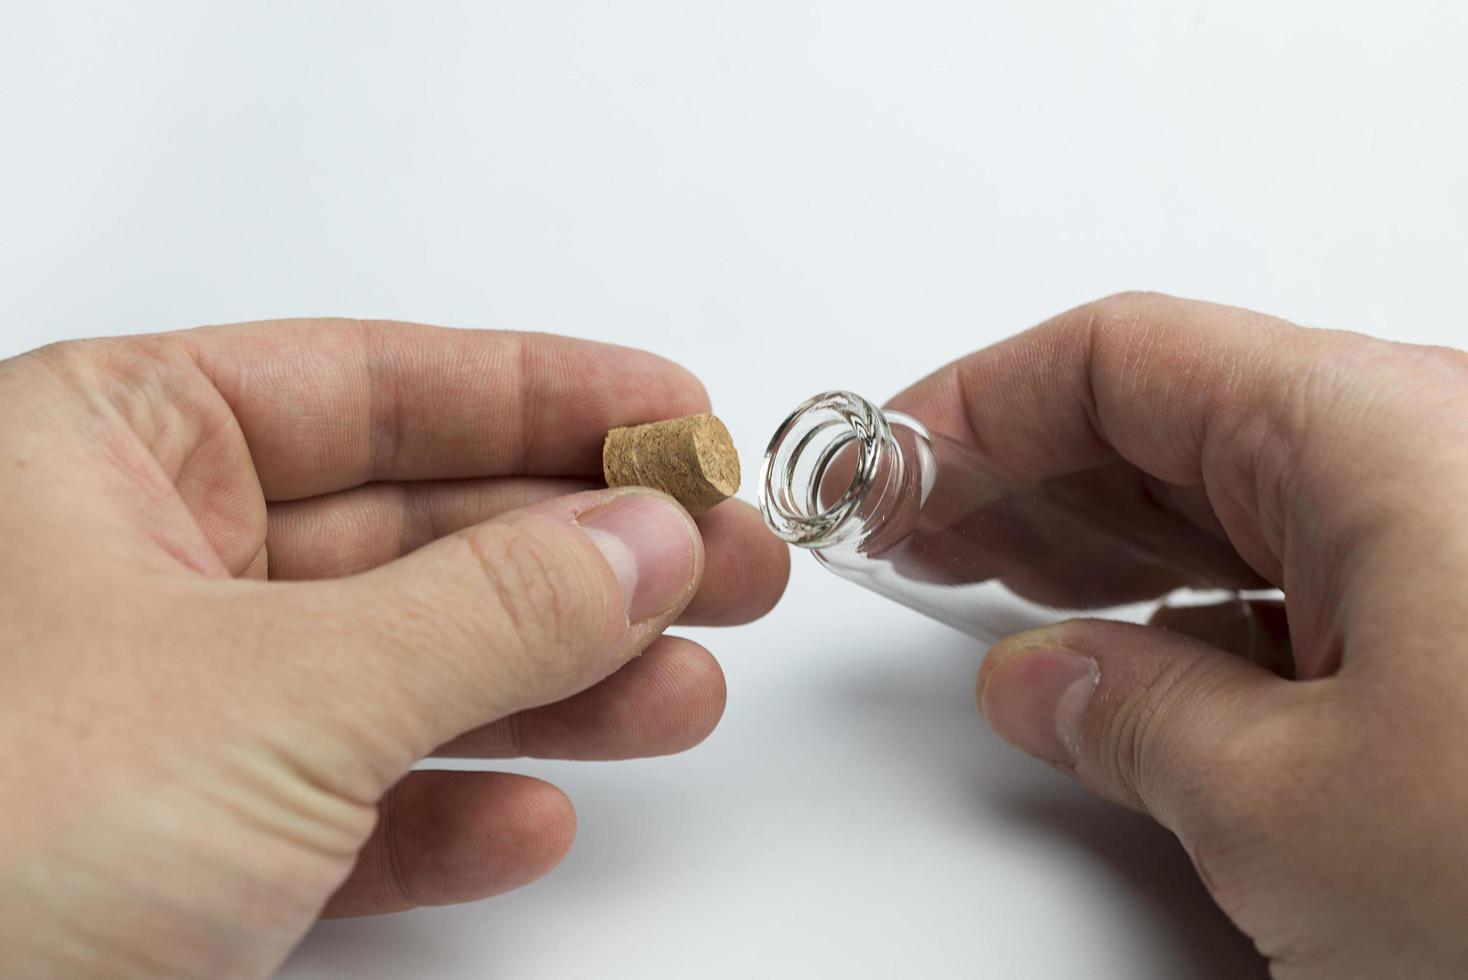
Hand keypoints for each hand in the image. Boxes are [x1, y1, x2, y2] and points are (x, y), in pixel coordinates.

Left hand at [0, 319, 787, 976]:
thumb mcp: (276, 692)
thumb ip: (484, 610)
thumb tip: (641, 540)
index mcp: (110, 451)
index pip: (377, 383)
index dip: (545, 394)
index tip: (676, 410)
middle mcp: (130, 563)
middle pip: (413, 530)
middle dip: (583, 552)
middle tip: (723, 559)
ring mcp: (155, 710)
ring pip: (397, 671)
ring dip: (550, 688)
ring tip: (681, 691)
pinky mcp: (168, 847)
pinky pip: (341, 807)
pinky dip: (442, 818)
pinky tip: (532, 821)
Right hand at [890, 293, 1467, 977]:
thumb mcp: (1295, 809)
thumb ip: (1134, 720)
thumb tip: (1044, 686)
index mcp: (1385, 439)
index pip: (1128, 360)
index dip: (981, 402)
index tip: (884, 460)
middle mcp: (1429, 464)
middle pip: (1171, 420)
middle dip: (1021, 468)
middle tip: (908, 522)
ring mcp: (1454, 548)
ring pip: (1227, 505)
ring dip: (1094, 541)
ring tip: (983, 578)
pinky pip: (1292, 588)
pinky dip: (1185, 618)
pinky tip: (1120, 662)